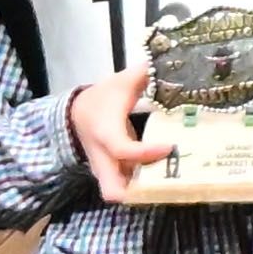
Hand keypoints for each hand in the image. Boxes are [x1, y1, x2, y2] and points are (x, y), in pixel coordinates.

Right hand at [62, 72, 169, 191]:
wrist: (77, 113)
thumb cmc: (102, 98)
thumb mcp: (121, 83)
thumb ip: (146, 73)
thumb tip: (171, 61)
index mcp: (105, 133)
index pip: (123, 150)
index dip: (146, 152)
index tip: (171, 145)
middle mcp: (103, 157)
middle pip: (113, 190)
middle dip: (141, 192)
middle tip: (171, 179)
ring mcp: (106, 170)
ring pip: (121, 192)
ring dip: (145, 191)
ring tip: (175, 179)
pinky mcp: (112, 174)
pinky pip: (126, 187)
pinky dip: (143, 186)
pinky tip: (168, 175)